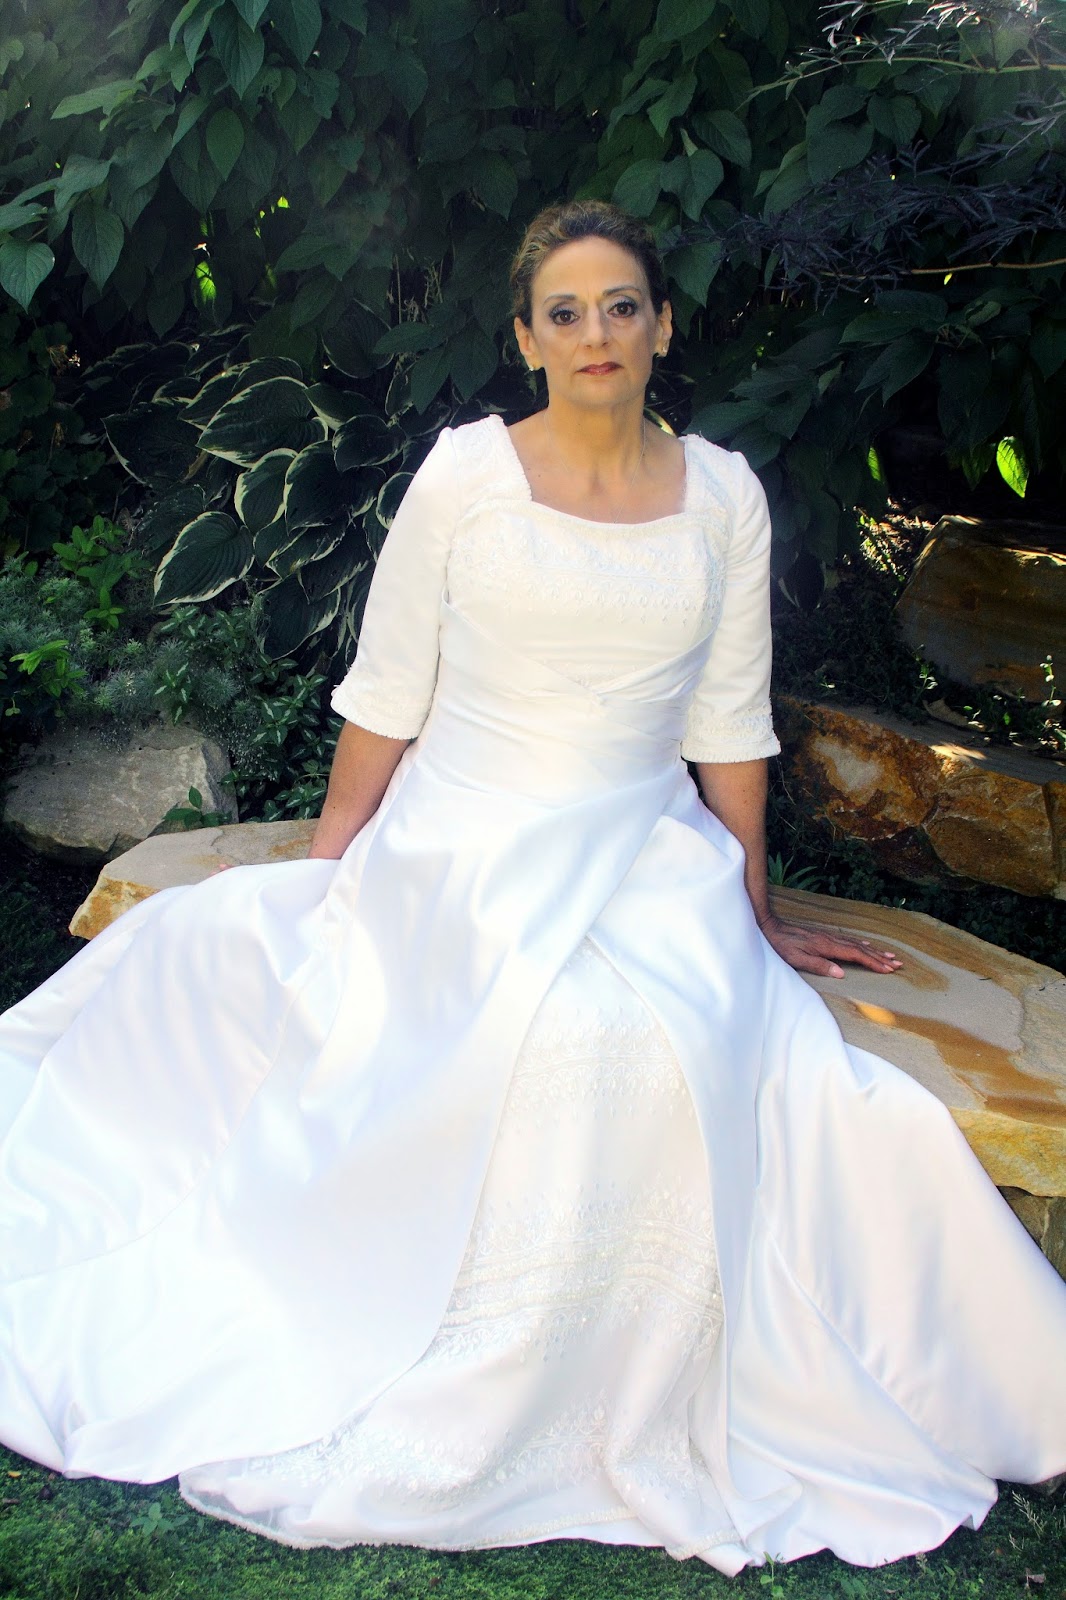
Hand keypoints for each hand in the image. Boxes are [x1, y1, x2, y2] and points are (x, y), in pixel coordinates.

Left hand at [757, 913, 901, 979]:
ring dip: (874, 951)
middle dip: (880, 958)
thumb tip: (841, 973)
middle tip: (898, 964)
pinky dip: (861, 944)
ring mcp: (829, 936)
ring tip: (889, 955)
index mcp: (827, 947)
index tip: (888, 969)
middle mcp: (831, 940)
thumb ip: (818, 966)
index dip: (873, 963)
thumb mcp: (796, 959)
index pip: (855, 956)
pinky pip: (849, 941)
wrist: (771, 928)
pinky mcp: (824, 936)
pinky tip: (866, 946)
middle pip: (861, 949)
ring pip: (856, 944)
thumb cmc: (782, 946)